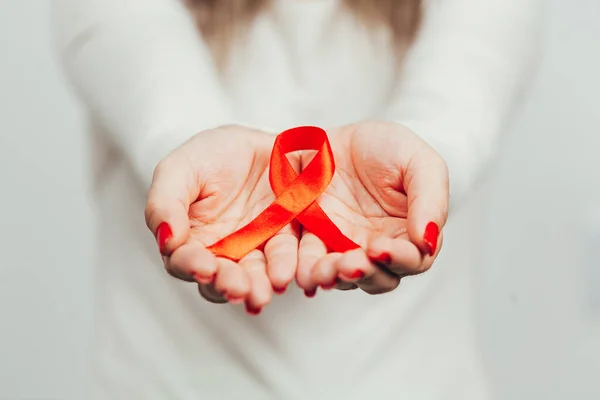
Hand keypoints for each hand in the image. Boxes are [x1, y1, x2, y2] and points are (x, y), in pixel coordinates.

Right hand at [144, 125, 299, 312]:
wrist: (255, 141)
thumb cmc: (210, 156)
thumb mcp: (178, 170)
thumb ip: (164, 204)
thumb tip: (167, 241)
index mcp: (192, 240)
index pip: (186, 262)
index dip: (192, 266)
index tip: (203, 266)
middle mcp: (225, 252)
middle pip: (224, 278)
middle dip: (231, 285)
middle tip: (238, 289)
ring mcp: (259, 246)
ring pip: (259, 274)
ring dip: (260, 285)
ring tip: (266, 288)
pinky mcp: (289, 237)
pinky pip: (293, 255)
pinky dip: (292, 266)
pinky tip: (290, 273)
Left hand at [295, 121, 448, 295]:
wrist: (338, 135)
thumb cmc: (388, 147)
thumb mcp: (420, 162)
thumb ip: (430, 200)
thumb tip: (428, 241)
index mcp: (410, 234)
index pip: (412, 260)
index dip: (399, 259)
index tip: (380, 248)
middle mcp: (378, 247)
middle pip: (377, 277)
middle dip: (364, 274)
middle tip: (350, 264)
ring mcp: (344, 246)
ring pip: (342, 276)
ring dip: (332, 276)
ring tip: (322, 271)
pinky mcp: (313, 239)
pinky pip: (309, 262)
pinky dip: (306, 268)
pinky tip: (303, 270)